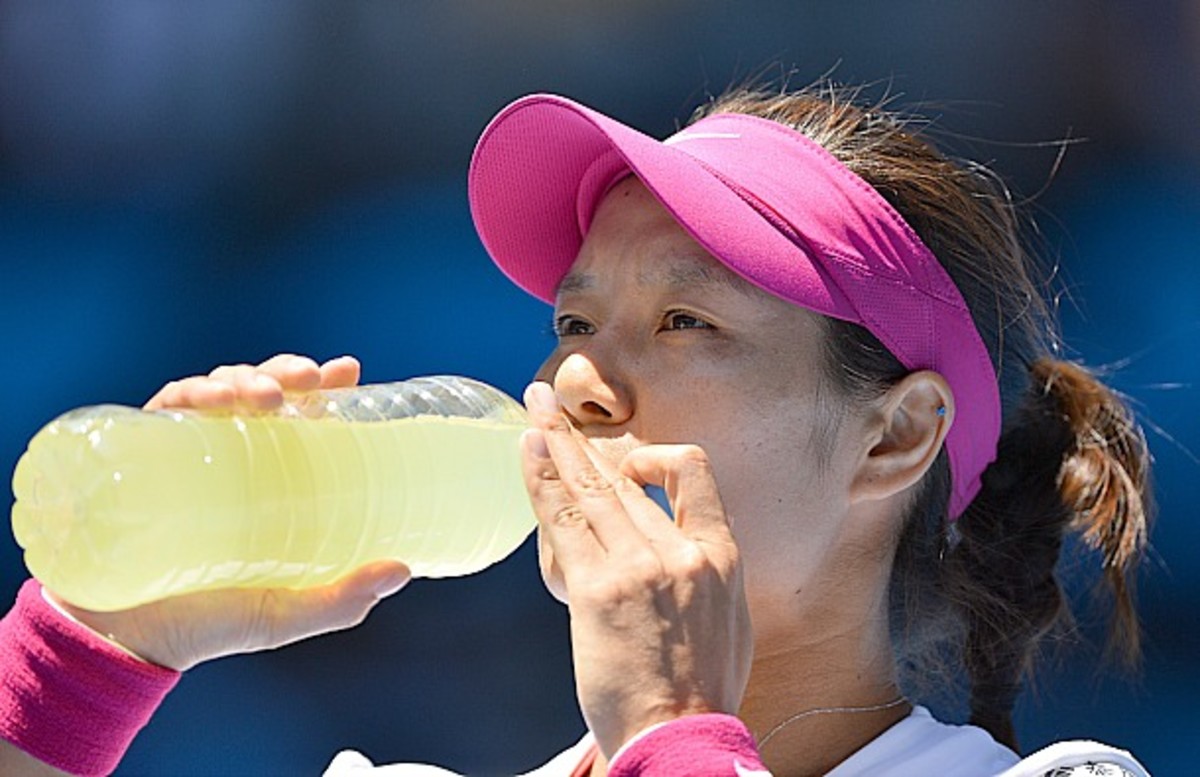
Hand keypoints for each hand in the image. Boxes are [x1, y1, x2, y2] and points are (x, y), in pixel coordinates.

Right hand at [48, 354, 410, 669]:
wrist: (128, 644)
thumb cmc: (209, 624)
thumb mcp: (285, 612)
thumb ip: (342, 598)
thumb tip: (401, 570)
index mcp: (271, 480)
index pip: (301, 417)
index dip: (323, 386)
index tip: (346, 372)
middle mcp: (233, 458)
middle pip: (262, 392)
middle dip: (287, 372)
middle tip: (310, 379)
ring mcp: (188, 454)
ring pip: (220, 389)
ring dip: (245, 377)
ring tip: (267, 396)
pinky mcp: (144, 457)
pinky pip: (166, 407)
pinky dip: (191, 392)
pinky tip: (213, 400)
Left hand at [520, 382, 752, 757]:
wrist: (681, 738)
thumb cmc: (701, 692)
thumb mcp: (728, 621)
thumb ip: (703, 572)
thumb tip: (679, 546)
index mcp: (720, 556)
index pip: (694, 472)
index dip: (655, 456)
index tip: (629, 462)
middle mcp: (680, 551)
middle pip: (624, 475)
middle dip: (583, 437)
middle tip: (551, 402)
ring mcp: (637, 567)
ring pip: (590, 488)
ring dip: (556, 444)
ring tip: (533, 411)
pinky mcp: (597, 590)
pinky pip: (564, 522)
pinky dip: (542, 482)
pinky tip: (528, 452)